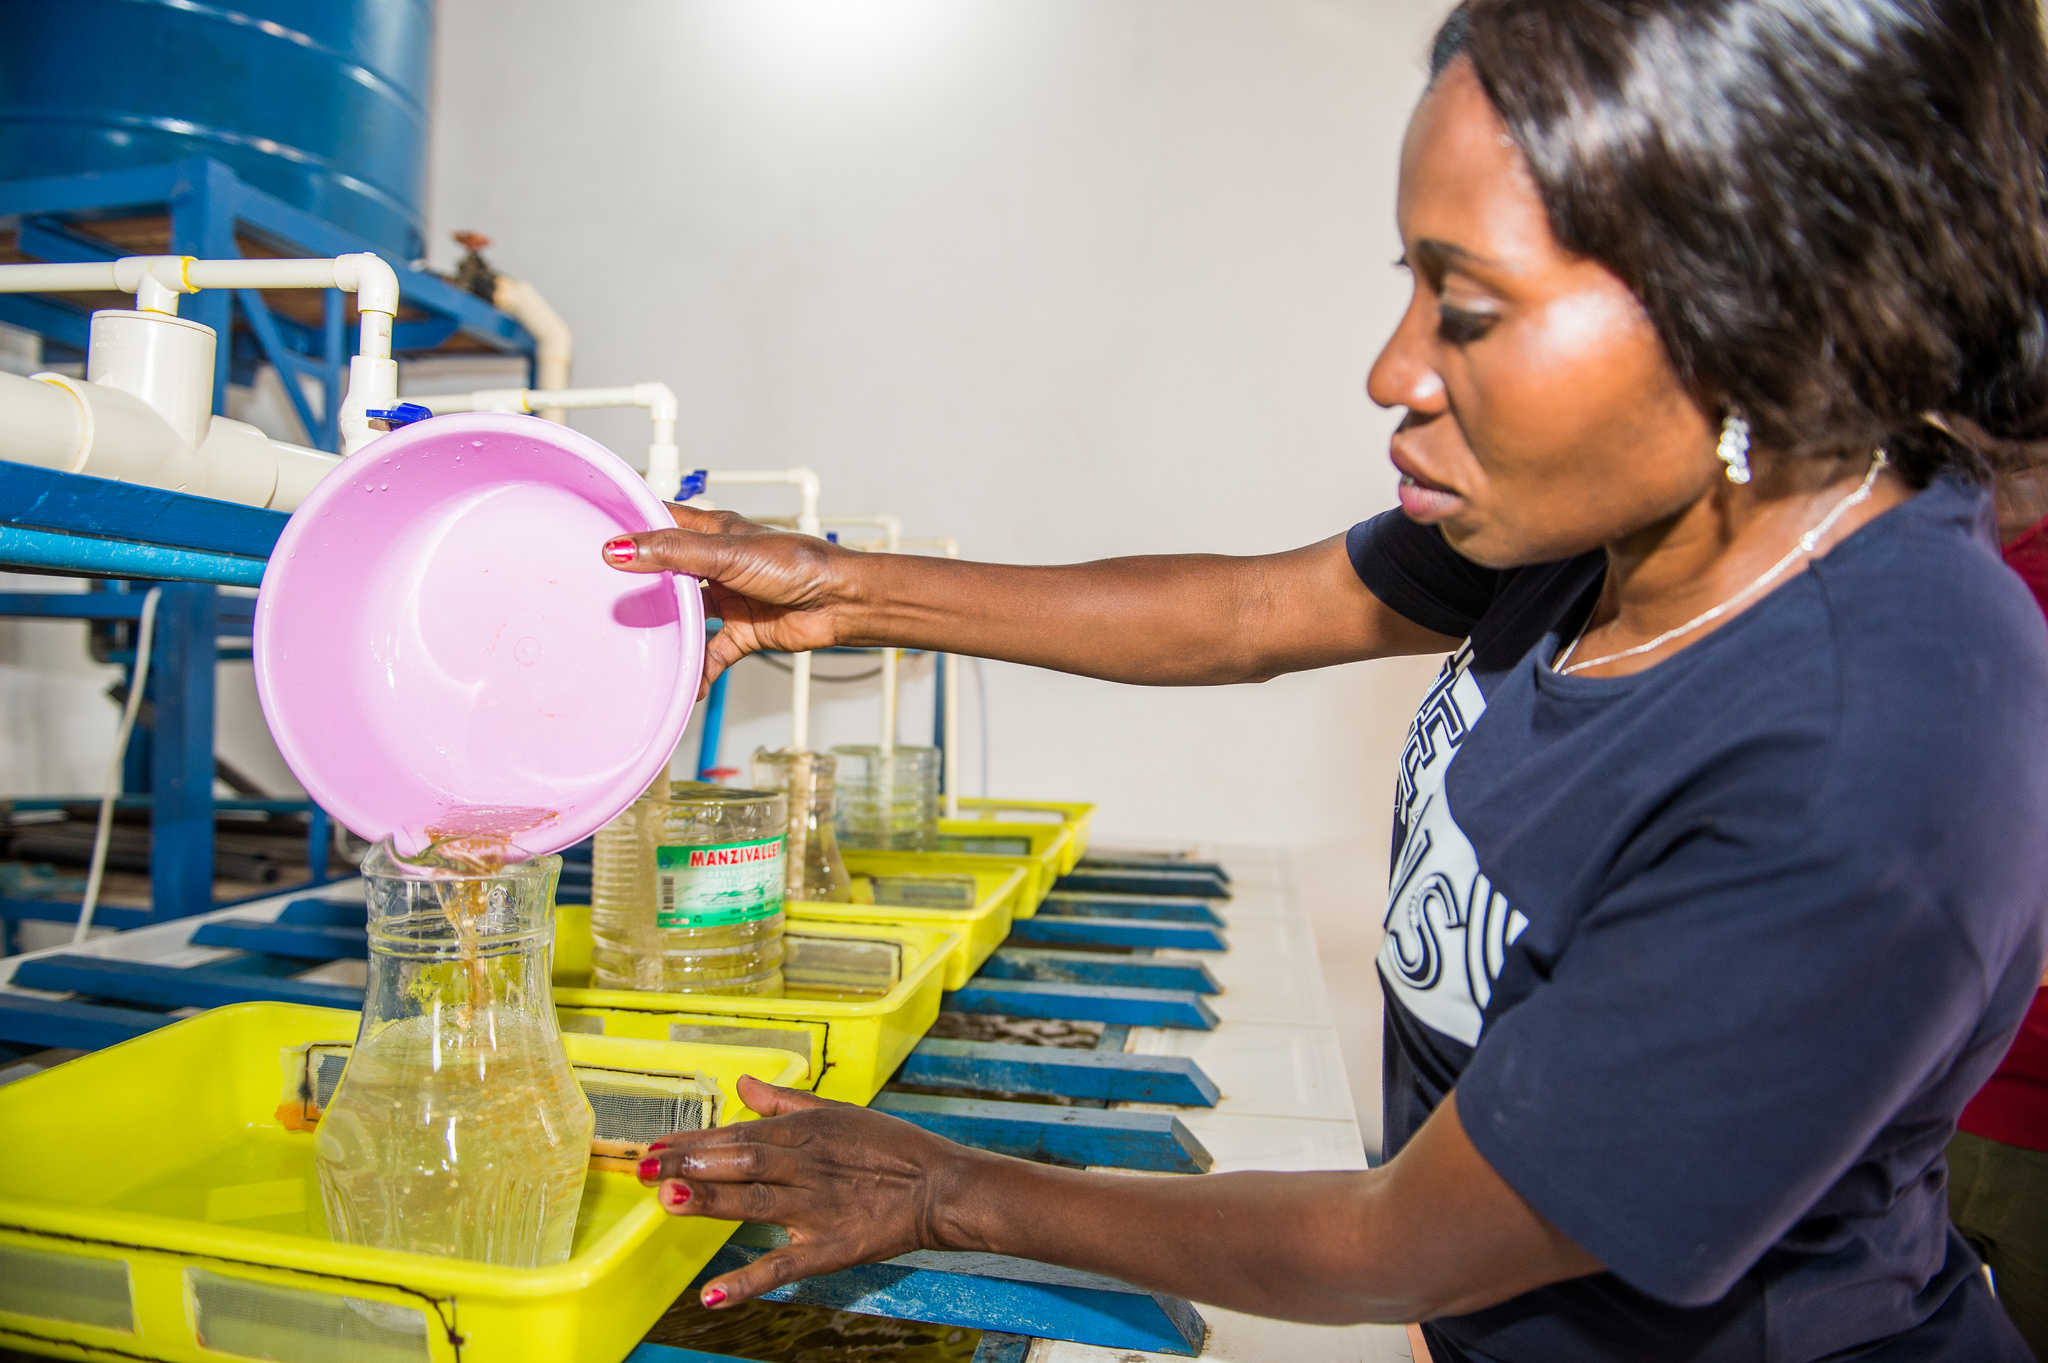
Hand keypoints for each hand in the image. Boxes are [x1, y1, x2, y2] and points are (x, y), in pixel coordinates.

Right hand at [602, 506, 863, 696]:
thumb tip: (621, 549)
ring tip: (635, 644)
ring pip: (685, 616)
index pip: (660, 521)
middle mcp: (716, 564)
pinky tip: (686, 684)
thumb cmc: (798, 564)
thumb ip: (673, 552)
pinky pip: (711, 654)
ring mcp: (728, 599)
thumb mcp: (727, 553)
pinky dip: (699, 670)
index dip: (629, 528)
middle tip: (602, 599)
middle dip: (639, 587)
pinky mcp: (742, 632)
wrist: (841, 603)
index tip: (593, 537)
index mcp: (712, 531)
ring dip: (667, 631)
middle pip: (666, 574)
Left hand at [637, 1075, 976, 1307]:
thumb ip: (783, 1102)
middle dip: (689, 1165)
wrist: (941, 1187)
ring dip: (712, 1202)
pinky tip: (712, 1296)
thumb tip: (742, 1084)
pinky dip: (748, 1281)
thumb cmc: (889, 1146)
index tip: (652, 1148)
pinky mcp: (830, 1248)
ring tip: (670, 1201)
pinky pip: (783, 1265)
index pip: (736, 1135)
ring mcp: (816, 1208)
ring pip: (756, 1202)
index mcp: (804, 1132)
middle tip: (643, 1169)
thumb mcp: (836, 1111)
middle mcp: (804, 1166)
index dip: (692, 1142)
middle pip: (739, 1162)